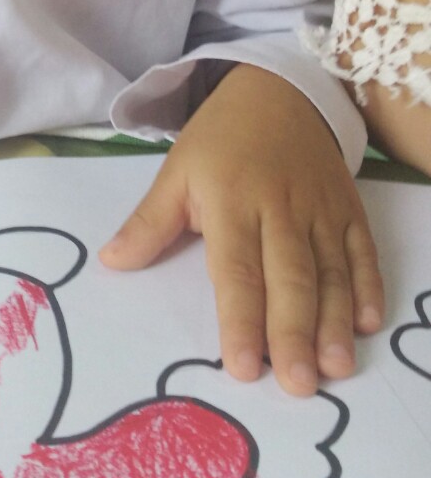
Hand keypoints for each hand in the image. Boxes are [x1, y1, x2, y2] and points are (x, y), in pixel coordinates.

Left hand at [99, 66, 382, 395]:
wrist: (277, 91)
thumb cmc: (220, 140)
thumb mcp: (176, 172)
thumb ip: (149, 223)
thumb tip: (111, 262)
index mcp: (231, 202)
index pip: (236, 271)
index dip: (241, 320)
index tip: (244, 367)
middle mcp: (280, 209)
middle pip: (290, 278)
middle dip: (294, 334)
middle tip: (300, 386)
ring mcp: (320, 209)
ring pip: (330, 271)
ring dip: (334, 322)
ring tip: (336, 367)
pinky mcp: (348, 207)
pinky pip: (361, 250)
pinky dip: (367, 286)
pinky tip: (366, 323)